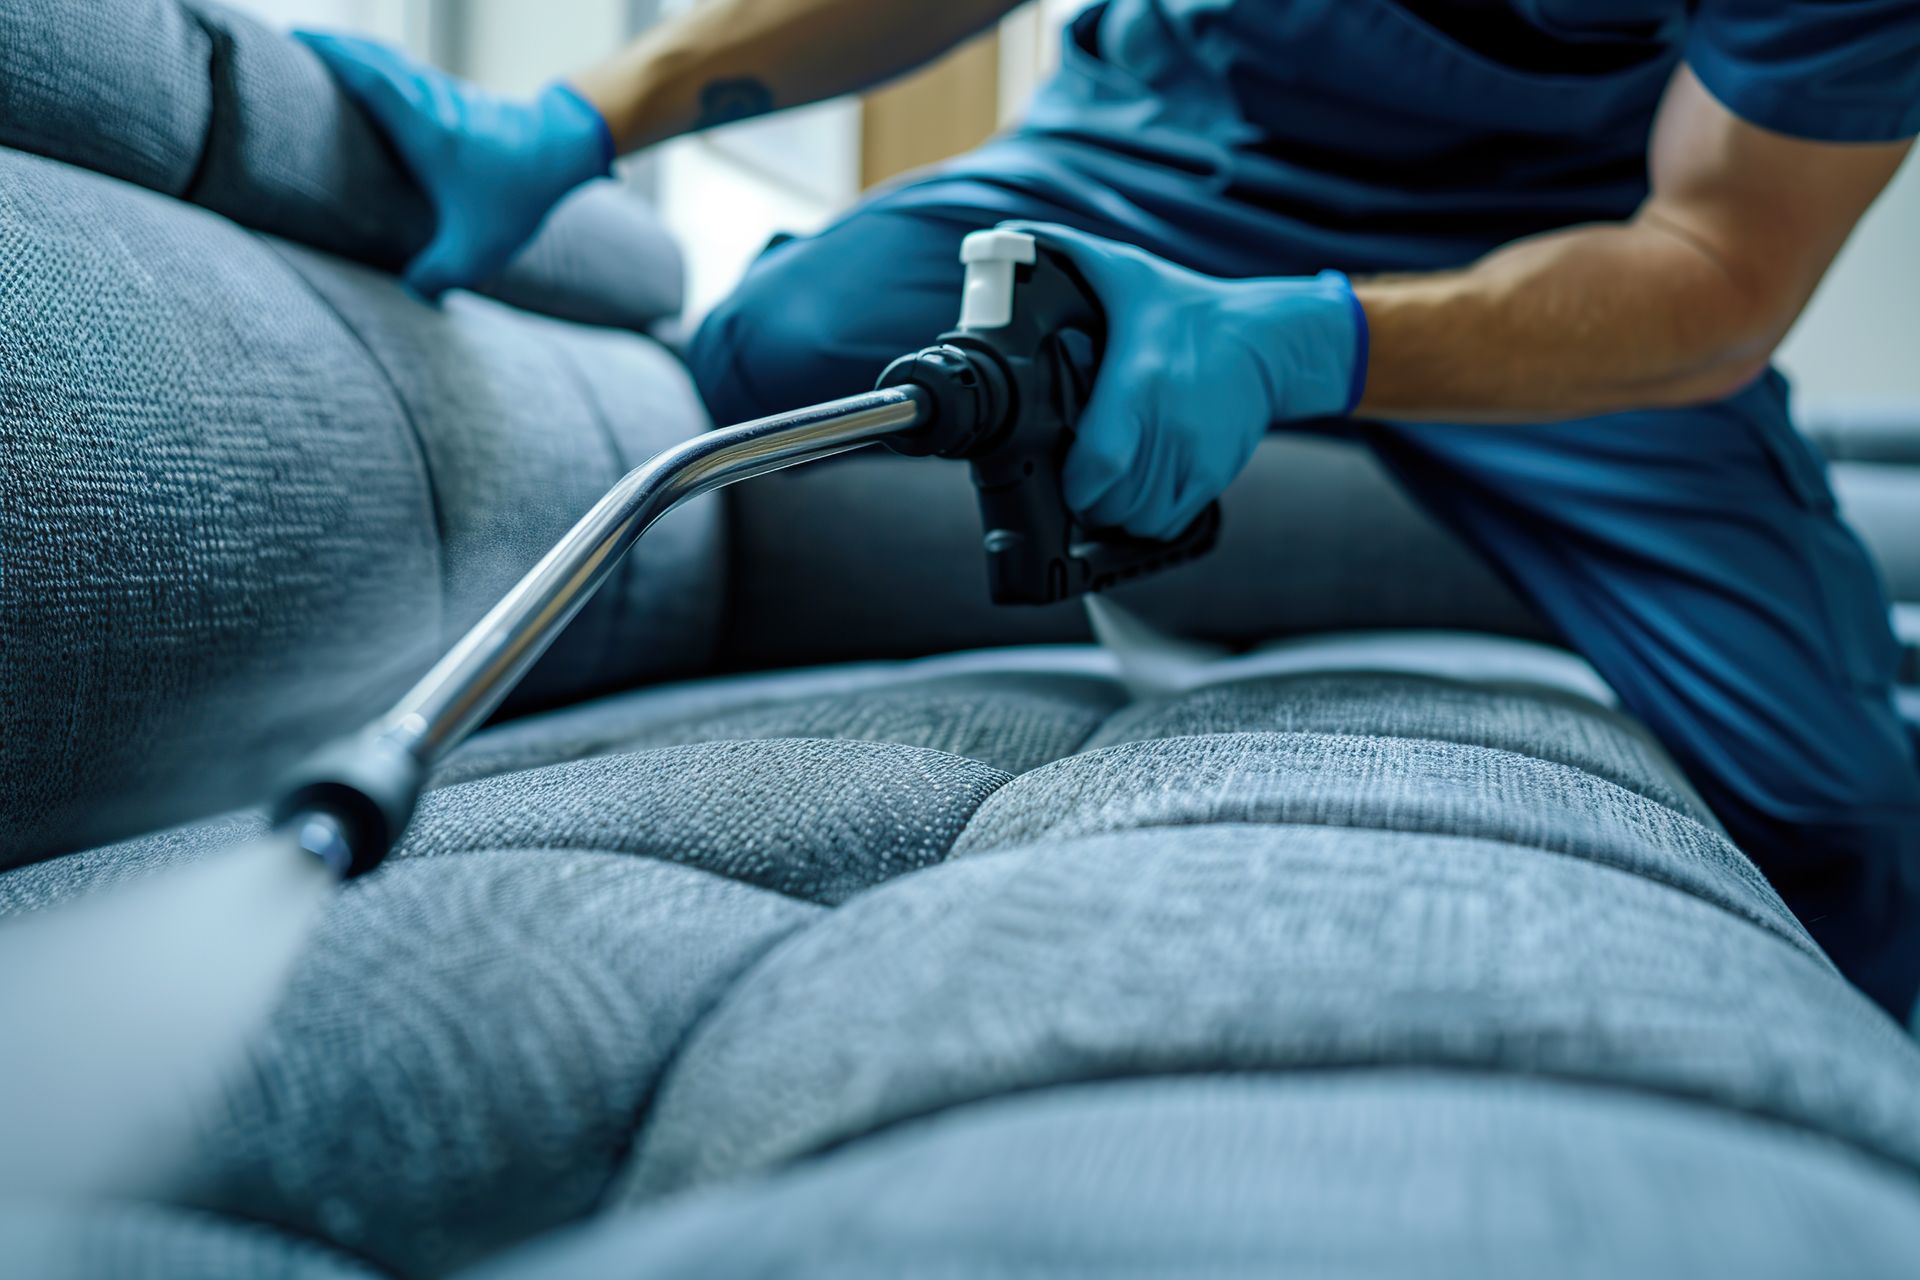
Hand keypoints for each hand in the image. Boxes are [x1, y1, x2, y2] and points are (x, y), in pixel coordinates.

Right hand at [295, 32, 614, 298]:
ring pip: (389, 59)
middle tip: (291, 43)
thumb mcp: (479, 246)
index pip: (363, 73)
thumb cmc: (520, 192)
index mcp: (420, 123)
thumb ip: (440, 274)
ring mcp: (443, 92)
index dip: (326, 54)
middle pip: (369, 56)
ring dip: (355, 54)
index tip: (292, 40)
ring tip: (321, 59)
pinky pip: (406, 71)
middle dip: (330, 47)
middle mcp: (426, 97)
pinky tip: (375, 83)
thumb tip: (412, 294)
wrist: (567, 148)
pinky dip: (381, 67)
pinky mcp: (458, 99)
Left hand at [1004, 223, 1367, 540]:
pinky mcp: (1212, 477)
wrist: (1267, 342)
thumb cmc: (1188, 310)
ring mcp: (1195, 458)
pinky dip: (1143, 518)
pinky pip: (1165, 525)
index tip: (1064, 467)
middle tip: (1078, 469)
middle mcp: (1171, 427)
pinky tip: (1136, 490)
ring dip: (1112, 510)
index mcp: (1141, 381)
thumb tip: (1009, 235)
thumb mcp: (1127, 273)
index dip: (1074, 480)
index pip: (1100, 464)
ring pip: (1135, 520)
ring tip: (1106, 481)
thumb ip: (1066, 253)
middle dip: (1084, 495)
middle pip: (1110, 502)